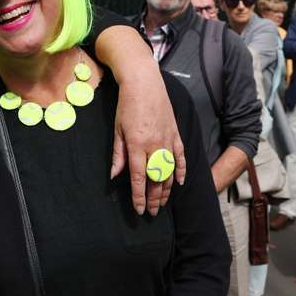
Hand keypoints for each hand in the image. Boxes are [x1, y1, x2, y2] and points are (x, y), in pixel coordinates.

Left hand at [111, 74, 186, 215]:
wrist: (144, 83)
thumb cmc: (127, 105)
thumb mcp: (117, 129)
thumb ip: (118, 154)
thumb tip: (114, 176)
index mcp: (137, 145)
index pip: (139, 178)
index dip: (139, 196)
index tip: (138, 209)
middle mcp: (154, 145)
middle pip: (156, 179)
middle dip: (153, 198)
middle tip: (151, 212)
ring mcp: (167, 139)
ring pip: (169, 171)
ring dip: (166, 189)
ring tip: (162, 202)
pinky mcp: (175, 133)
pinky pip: (181, 156)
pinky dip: (181, 170)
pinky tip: (179, 182)